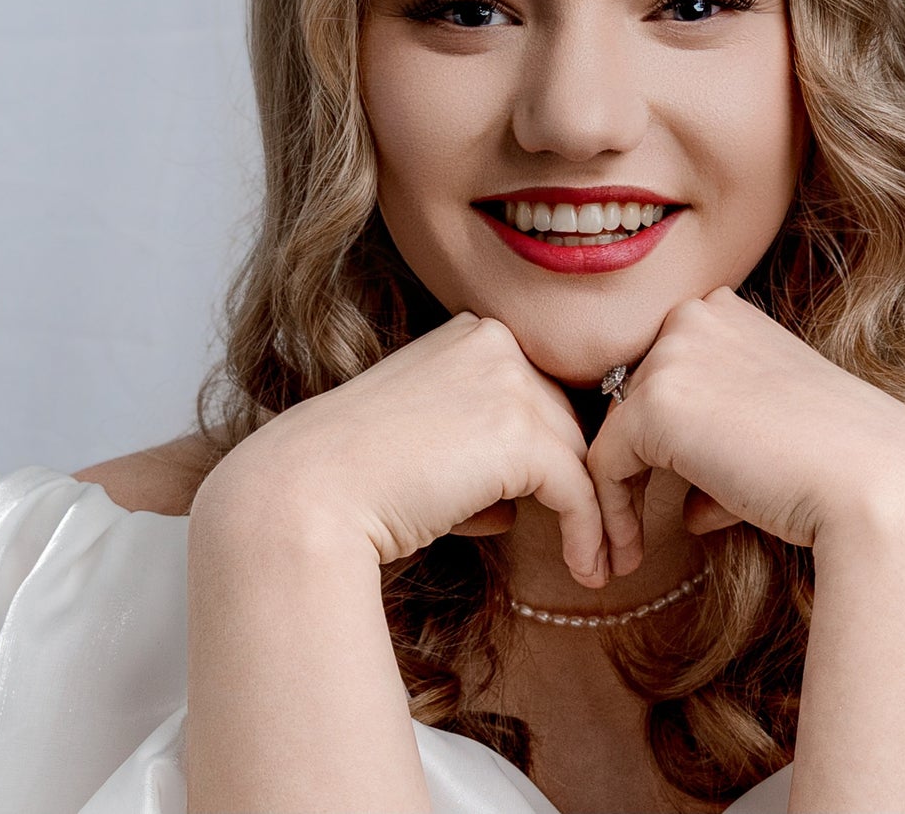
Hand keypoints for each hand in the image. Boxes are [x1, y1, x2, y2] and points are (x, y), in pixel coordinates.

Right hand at [204, 310, 610, 586]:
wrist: (304, 495)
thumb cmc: (348, 478)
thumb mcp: (419, 440)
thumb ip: (472, 451)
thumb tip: (514, 505)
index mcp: (470, 333)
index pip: (535, 391)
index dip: (548, 450)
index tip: (569, 499)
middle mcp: (494, 342)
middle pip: (563, 418)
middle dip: (576, 481)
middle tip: (600, 538)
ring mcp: (507, 381)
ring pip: (579, 453)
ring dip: (592, 513)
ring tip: (599, 563)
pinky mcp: (518, 433)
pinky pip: (577, 488)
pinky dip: (589, 532)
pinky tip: (588, 570)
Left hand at [585, 286, 904, 573]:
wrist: (879, 482)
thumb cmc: (844, 465)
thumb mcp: (776, 439)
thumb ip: (725, 455)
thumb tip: (690, 509)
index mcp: (730, 311)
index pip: (670, 371)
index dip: (666, 436)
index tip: (674, 494)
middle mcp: (697, 316)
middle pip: (636, 398)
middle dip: (640, 466)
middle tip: (635, 533)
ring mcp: (673, 354)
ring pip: (616, 432)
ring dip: (621, 497)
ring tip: (626, 556)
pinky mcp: (654, 403)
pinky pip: (605, 465)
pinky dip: (612, 515)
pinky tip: (630, 558)